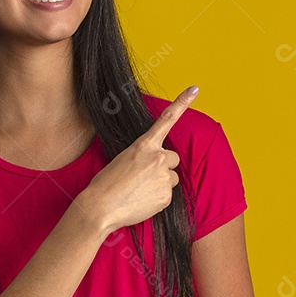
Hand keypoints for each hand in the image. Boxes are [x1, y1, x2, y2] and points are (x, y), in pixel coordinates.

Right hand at [80, 86, 197, 235]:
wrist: (101, 207)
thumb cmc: (106, 184)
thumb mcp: (122, 160)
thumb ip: (143, 158)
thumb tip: (156, 169)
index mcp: (144, 145)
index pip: (166, 120)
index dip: (182, 103)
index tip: (194, 89)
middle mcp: (158, 158)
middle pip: (172, 159)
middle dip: (164, 167)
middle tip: (144, 177)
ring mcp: (164, 177)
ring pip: (171, 179)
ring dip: (160, 183)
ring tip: (139, 191)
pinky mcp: (167, 196)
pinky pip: (167, 195)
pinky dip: (157, 198)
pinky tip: (141, 201)